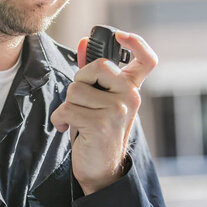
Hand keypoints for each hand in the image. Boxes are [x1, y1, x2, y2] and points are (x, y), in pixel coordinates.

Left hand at [50, 31, 157, 194]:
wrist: (101, 170)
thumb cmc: (96, 130)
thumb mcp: (99, 100)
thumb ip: (93, 73)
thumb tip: (83, 41)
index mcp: (132, 89)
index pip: (147, 60)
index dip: (136, 42)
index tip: (120, 35)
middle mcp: (131, 97)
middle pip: (97, 65)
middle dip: (79, 81)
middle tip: (81, 101)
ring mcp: (118, 110)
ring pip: (75, 89)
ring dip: (67, 104)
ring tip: (75, 118)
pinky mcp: (100, 124)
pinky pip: (67, 109)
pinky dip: (59, 118)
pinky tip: (65, 128)